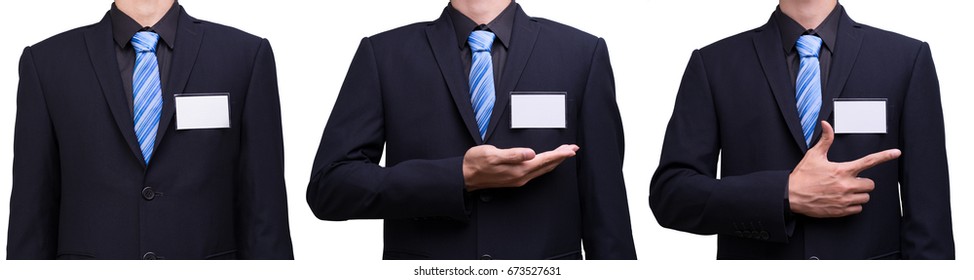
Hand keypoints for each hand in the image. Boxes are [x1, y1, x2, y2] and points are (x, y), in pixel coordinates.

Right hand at [462, 144, 579, 190]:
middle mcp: (521, 176)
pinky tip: (546, 162)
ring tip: (564, 154)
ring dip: (554, 161)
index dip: (559, 154)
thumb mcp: (493, 154)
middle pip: (547, 165)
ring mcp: (518, 179)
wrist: (465, 176)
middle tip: (573, 149)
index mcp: (518, 169)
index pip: (544, 160)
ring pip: (542, 169)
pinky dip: (545, 165)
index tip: (571, 149)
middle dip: (561, 157)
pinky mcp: (514, 179)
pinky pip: (536, 172)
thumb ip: (513, 154)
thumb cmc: (476, 163)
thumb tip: (531, 153)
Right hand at [788, 121, 900, 217]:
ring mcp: (844, 199)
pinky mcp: (841, 210)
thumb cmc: (802, 176)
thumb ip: (825, 140)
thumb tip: (826, 124)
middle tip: (850, 181)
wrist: (791, 195)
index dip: (885, 156)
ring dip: (859, 194)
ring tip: (845, 191)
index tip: (896, 153)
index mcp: (842, 170)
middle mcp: (846, 185)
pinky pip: (858, 209)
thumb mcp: (813, 155)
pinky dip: (853, 205)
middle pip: (870, 184)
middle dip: (863, 183)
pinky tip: (842, 200)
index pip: (869, 161)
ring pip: (865, 197)